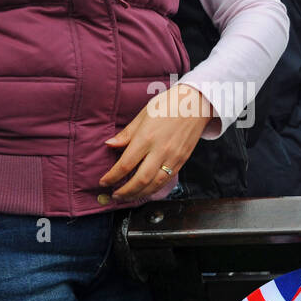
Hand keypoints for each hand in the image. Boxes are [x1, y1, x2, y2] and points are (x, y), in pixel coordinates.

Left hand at [101, 84, 213, 200]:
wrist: (196, 104)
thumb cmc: (168, 105)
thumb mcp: (143, 115)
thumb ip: (127, 134)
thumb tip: (109, 145)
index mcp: (147, 137)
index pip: (126, 164)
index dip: (113, 176)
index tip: (104, 182)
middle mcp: (160, 150)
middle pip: (140, 180)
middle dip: (125, 191)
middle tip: (114, 195)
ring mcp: (173, 157)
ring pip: (155, 184)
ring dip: (140, 194)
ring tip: (128, 197)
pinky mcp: (182, 160)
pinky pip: (166, 180)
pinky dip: (154, 189)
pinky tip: (145, 190)